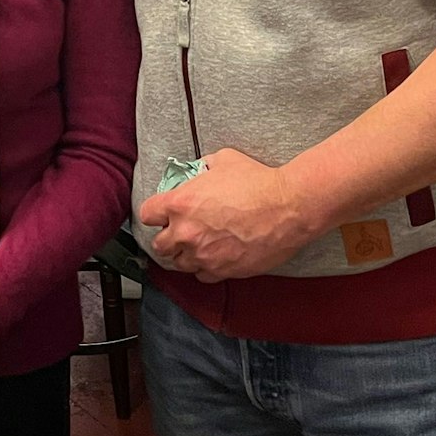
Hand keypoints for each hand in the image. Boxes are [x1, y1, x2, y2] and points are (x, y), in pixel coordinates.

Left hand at [137, 147, 314, 282]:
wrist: (288, 207)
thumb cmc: (258, 181)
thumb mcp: (223, 160)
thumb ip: (203, 168)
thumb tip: (199, 172)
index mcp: (181, 203)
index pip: (147, 214)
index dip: (155, 212)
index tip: (162, 213)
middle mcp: (186, 232)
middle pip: (159, 245)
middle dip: (167, 237)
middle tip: (180, 231)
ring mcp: (203, 255)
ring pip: (179, 264)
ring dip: (185, 254)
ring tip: (198, 245)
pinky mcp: (222, 271)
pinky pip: (202, 276)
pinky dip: (205, 267)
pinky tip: (214, 256)